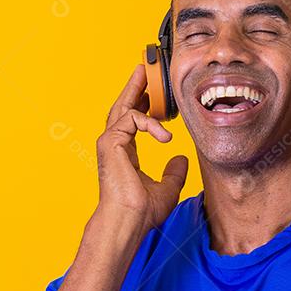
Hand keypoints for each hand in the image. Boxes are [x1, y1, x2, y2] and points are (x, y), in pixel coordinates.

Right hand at [96, 64, 188, 235]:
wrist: (128, 220)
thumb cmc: (142, 212)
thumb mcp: (167, 188)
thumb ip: (174, 173)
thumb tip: (181, 158)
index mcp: (124, 154)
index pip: (131, 122)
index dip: (142, 106)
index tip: (153, 95)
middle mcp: (114, 146)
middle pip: (122, 108)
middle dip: (133, 87)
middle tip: (143, 70)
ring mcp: (109, 143)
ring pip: (122, 108)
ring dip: (134, 88)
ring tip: (145, 73)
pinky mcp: (110, 142)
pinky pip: (131, 120)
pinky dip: (150, 124)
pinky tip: (165, 136)